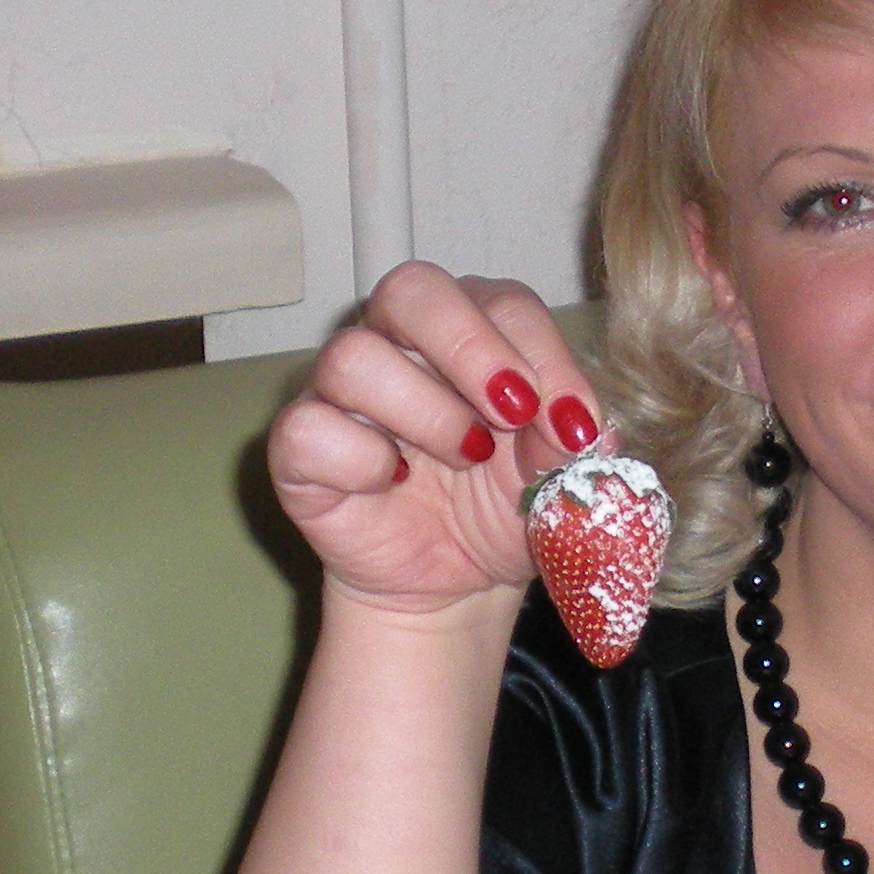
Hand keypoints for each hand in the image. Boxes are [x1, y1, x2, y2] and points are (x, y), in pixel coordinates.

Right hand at [265, 263, 607, 611]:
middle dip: (470, 347)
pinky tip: (397, 485)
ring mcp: (339, 393)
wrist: (455, 583)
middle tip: (514, 412)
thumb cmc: (501, 506)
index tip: (574, 425)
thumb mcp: (554, 476)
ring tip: (466, 457)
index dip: (543, 354)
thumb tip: (570, 429)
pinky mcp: (298, 450)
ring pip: (353, 356)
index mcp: (469, 330)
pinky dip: (362, 459)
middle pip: (410, 290)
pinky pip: (307, 428)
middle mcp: (397, 343)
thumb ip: (567, 441)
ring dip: (425, 412)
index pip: (501, 302)